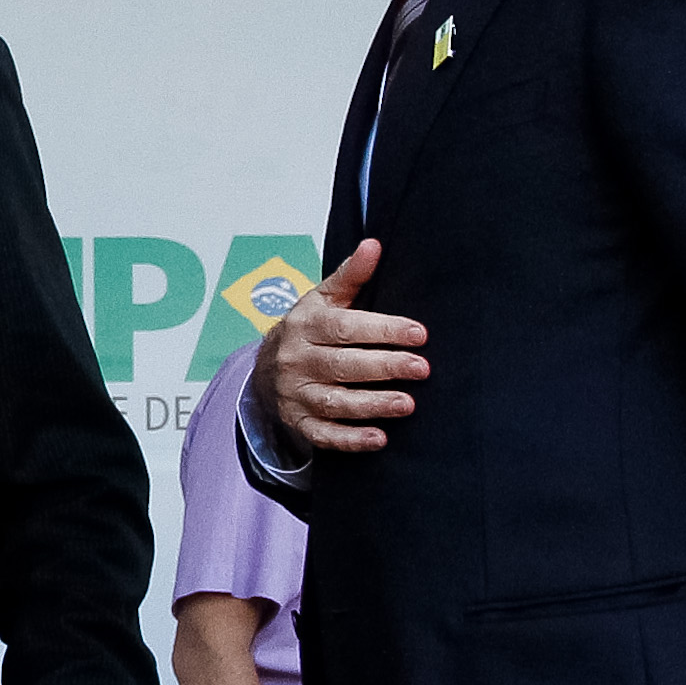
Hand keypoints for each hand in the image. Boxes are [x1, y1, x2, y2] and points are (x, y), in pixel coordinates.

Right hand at [257, 238, 428, 454]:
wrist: (263, 369)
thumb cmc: (306, 330)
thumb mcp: (321, 299)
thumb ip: (350, 275)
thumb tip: (374, 244)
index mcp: (304, 325)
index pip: (344, 327)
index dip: (382, 330)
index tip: (419, 333)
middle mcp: (296, 359)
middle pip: (342, 365)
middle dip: (384, 366)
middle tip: (422, 368)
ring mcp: (295, 393)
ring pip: (335, 402)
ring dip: (373, 404)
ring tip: (408, 404)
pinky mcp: (299, 422)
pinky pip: (324, 435)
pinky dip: (351, 440)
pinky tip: (380, 439)